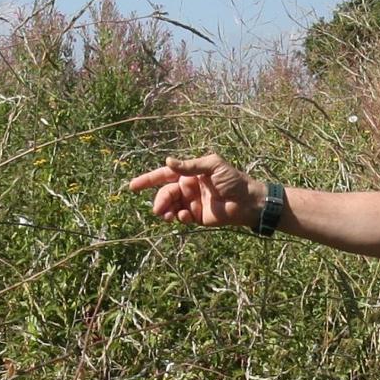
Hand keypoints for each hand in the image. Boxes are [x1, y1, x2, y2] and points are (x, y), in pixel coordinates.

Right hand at [129, 153, 264, 227]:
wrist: (248, 201)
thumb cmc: (233, 180)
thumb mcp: (213, 166)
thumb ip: (191, 166)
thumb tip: (168, 162)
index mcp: (189, 174)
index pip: (164, 175)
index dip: (147, 180)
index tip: (132, 187)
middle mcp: (188, 188)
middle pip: (165, 193)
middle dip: (159, 201)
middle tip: (158, 209)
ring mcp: (192, 203)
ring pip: (170, 207)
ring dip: (165, 211)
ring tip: (166, 216)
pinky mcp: (198, 217)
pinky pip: (181, 218)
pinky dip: (179, 218)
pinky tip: (185, 217)